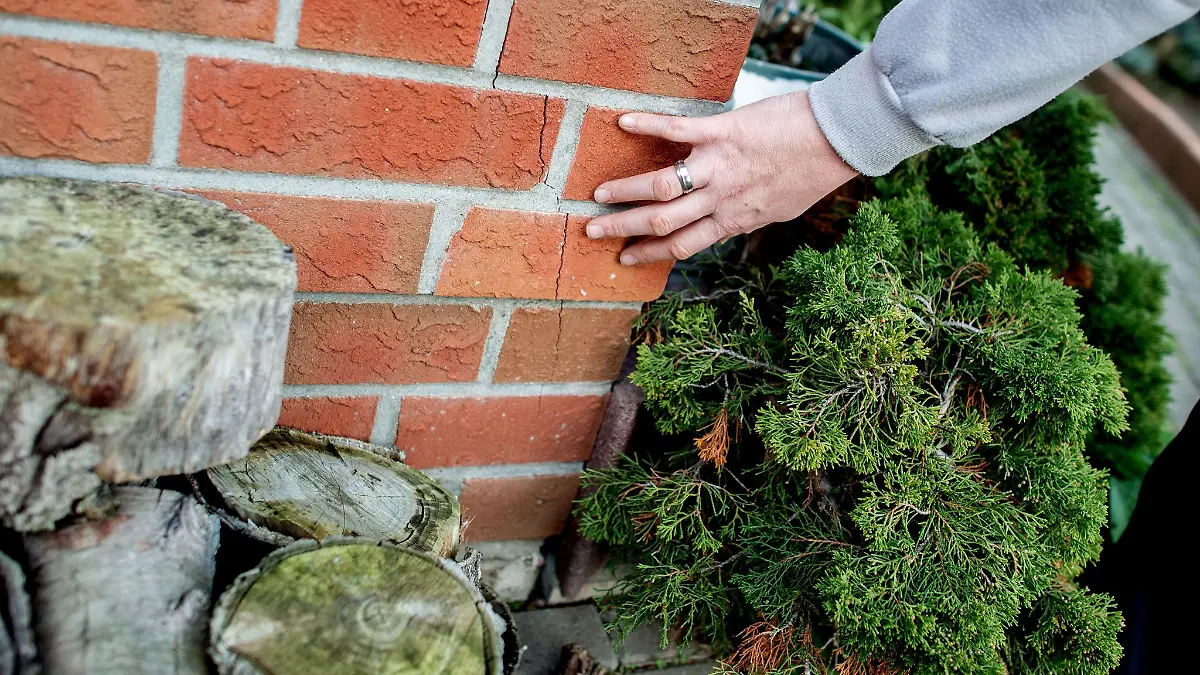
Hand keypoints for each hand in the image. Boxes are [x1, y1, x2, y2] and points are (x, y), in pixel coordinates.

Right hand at [585, 91, 858, 264]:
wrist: (838, 139)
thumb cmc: (812, 173)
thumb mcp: (778, 209)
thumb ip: (746, 216)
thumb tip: (727, 223)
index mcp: (734, 219)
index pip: (681, 246)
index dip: (649, 255)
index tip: (624, 258)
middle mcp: (721, 198)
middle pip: (662, 221)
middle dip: (623, 229)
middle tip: (593, 230)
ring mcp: (719, 166)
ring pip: (661, 186)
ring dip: (626, 190)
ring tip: (600, 192)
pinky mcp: (722, 131)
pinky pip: (678, 131)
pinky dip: (648, 126)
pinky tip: (624, 122)